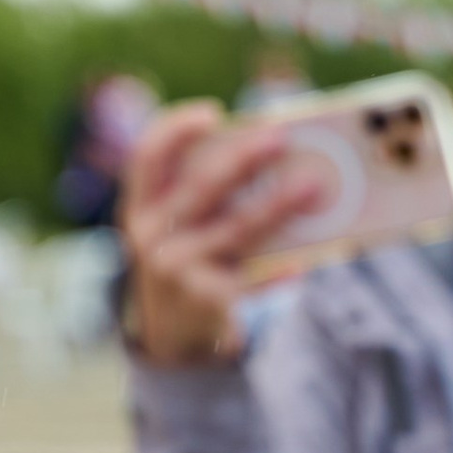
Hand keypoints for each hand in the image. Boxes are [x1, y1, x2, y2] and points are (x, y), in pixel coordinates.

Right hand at [119, 102, 315, 366]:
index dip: (175, 129)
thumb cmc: (186, 266)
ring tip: (313, 186)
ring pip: (239, 228)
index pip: (147, 156)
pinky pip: (256, 277)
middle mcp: (151, 236)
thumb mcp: (176, 231)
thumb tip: (270, 168)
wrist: (171, 340)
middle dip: (244, 157)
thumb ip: (205, 200)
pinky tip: (305, 260)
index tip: (213, 112)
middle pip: (203, 186)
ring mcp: (178, 270)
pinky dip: (281, 268)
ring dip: (280, 204)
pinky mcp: (208, 300)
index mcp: (139, 208)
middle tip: (281, 137)